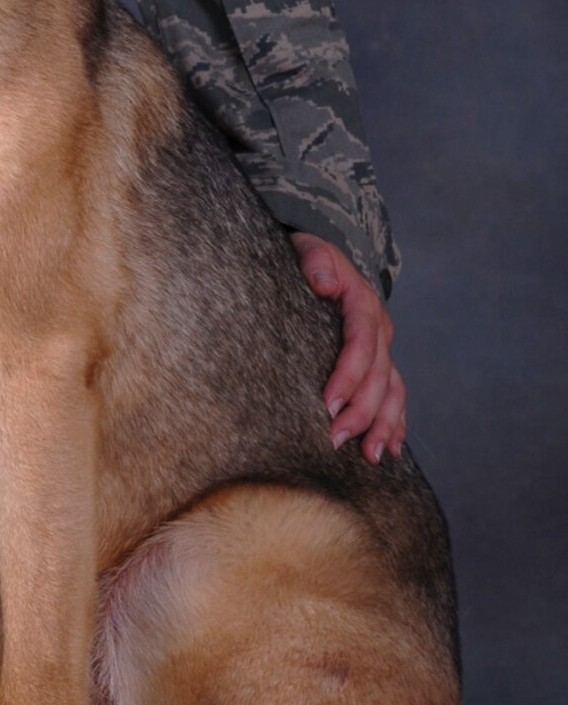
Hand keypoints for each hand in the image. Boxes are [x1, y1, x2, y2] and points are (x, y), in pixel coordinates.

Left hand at [292, 232, 404, 462]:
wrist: (322, 255)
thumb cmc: (309, 256)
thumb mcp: (310, 248)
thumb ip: (316, 261)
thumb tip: (324, 283)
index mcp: (363, 304)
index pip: (361, 344)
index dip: (348, 375)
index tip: (329, 403)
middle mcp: (380, 329)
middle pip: (379, 376)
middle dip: (361, 411)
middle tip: (336, 439)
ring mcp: (383, 347)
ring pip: (393, 391)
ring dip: (384, 425)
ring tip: (372, 457)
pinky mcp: (379, 361)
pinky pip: (394, 395)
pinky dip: (395, 422)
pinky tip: (391, 450)